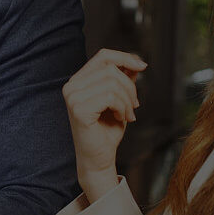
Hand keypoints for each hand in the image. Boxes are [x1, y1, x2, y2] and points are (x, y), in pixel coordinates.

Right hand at [62, 48, 146, 202]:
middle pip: (111, 69)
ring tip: (127, 114)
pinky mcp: (79, 109)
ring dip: (127, 100)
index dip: (124, 57)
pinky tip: (121, 118)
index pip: (102, 56)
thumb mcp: (119, 100)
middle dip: (130, 87)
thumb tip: (135, 62)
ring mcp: (73, 97)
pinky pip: (111, 97)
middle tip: (134, 105)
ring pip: (113, 83)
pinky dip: (122, 108)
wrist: (98, 158)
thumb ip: (123, 80)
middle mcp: (71, 86)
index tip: (142, 66)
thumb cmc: (106, 130)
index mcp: (78, 81)